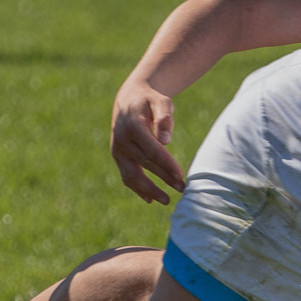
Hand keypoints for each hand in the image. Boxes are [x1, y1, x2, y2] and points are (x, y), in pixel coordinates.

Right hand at [111, 77, 184, 202]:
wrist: (129, 99)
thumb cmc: (150, 100)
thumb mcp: (160, 101)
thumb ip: (164, 117)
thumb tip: (166, 140)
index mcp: (133, 126)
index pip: (152, 150)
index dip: (166, 164)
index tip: (180, 175)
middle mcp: (122, 140)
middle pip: (145, 164)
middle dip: (164, 178)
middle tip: (182, 188)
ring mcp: (117, 150)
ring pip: (132, 175)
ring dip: (149, 190)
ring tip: (166, 201)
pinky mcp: (117, 156)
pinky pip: (126, 176)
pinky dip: (137, 189)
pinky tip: (150, 200)